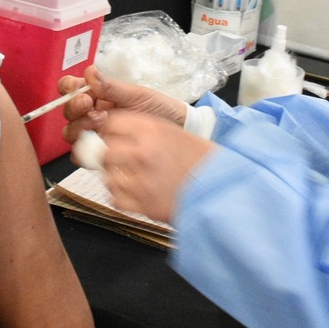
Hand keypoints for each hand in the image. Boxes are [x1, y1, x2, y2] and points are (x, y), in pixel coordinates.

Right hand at [59, 65, 185, 142]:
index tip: (79, 90)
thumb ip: (110, 87)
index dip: (68, 88)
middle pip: (67, 112)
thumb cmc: (157, 108)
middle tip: (90, 104)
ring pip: (71, 133)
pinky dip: (85, 151)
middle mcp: (90, 113)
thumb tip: (89, 71)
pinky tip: (102, 144)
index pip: (70, 88)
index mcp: (96, 94)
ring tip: (102, 121)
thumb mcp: (136, 95)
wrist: (176, 130)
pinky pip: (81, 156)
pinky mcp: (100, 154)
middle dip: (75, 107)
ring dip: (80, 127)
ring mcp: (94, 134)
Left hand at [100, 111, 214, 221]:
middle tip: (121, 160)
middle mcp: (143, 152)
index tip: (111, 136)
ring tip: (132, 178)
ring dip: (115, 177)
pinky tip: (135, 193)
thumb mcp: (173, 132)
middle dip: (110, 155)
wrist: (223, 189)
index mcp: (151, 129)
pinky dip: (121, 197)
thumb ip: (142, 130)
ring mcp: (140, 180)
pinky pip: (114, 198)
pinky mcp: (143, 204)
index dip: (108, 130)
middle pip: (105, 150)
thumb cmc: (201, 160)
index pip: (110, 123)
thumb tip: (110, 131)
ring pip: (107, 176)